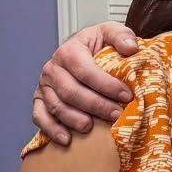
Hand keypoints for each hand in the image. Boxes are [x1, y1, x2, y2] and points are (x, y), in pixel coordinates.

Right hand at [33, 23, 137, 143]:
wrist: (80, 52)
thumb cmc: (96, 45)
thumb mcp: (110, 33)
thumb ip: (122, 35)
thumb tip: (131, 48)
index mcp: (69, 51)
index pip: (85, 70)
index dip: (106, 85)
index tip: (126, 95)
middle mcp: (52, 68)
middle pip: (70, 91)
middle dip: (95, 105)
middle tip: (115, 115)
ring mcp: (44, 86)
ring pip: (56, 106)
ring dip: (74, 119)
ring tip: (92, 127)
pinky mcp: (40, 100)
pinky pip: (40, 117)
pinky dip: (51, 129)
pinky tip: (66, 139)